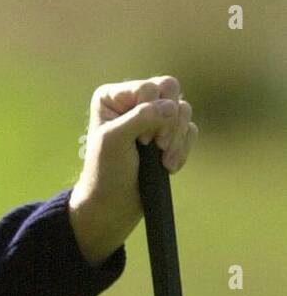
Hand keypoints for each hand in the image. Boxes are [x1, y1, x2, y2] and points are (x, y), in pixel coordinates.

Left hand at [68, 75, 198, 265]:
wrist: (113, 207)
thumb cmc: (106, 173)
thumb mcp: (115, 141)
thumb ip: (141, 117)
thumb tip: (174, 107)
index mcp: (113, 97)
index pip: (149, 88)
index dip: (149, 114)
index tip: (138, 142)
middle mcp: (134, 101)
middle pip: (171, 90)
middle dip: (167, 122)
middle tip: (153, 146)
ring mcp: (154, 117)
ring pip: (183, 109)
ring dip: (176, 138)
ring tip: (162, 162)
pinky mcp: (169, 134)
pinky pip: (190, 129)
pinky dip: (182, 148)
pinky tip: (168, 167)